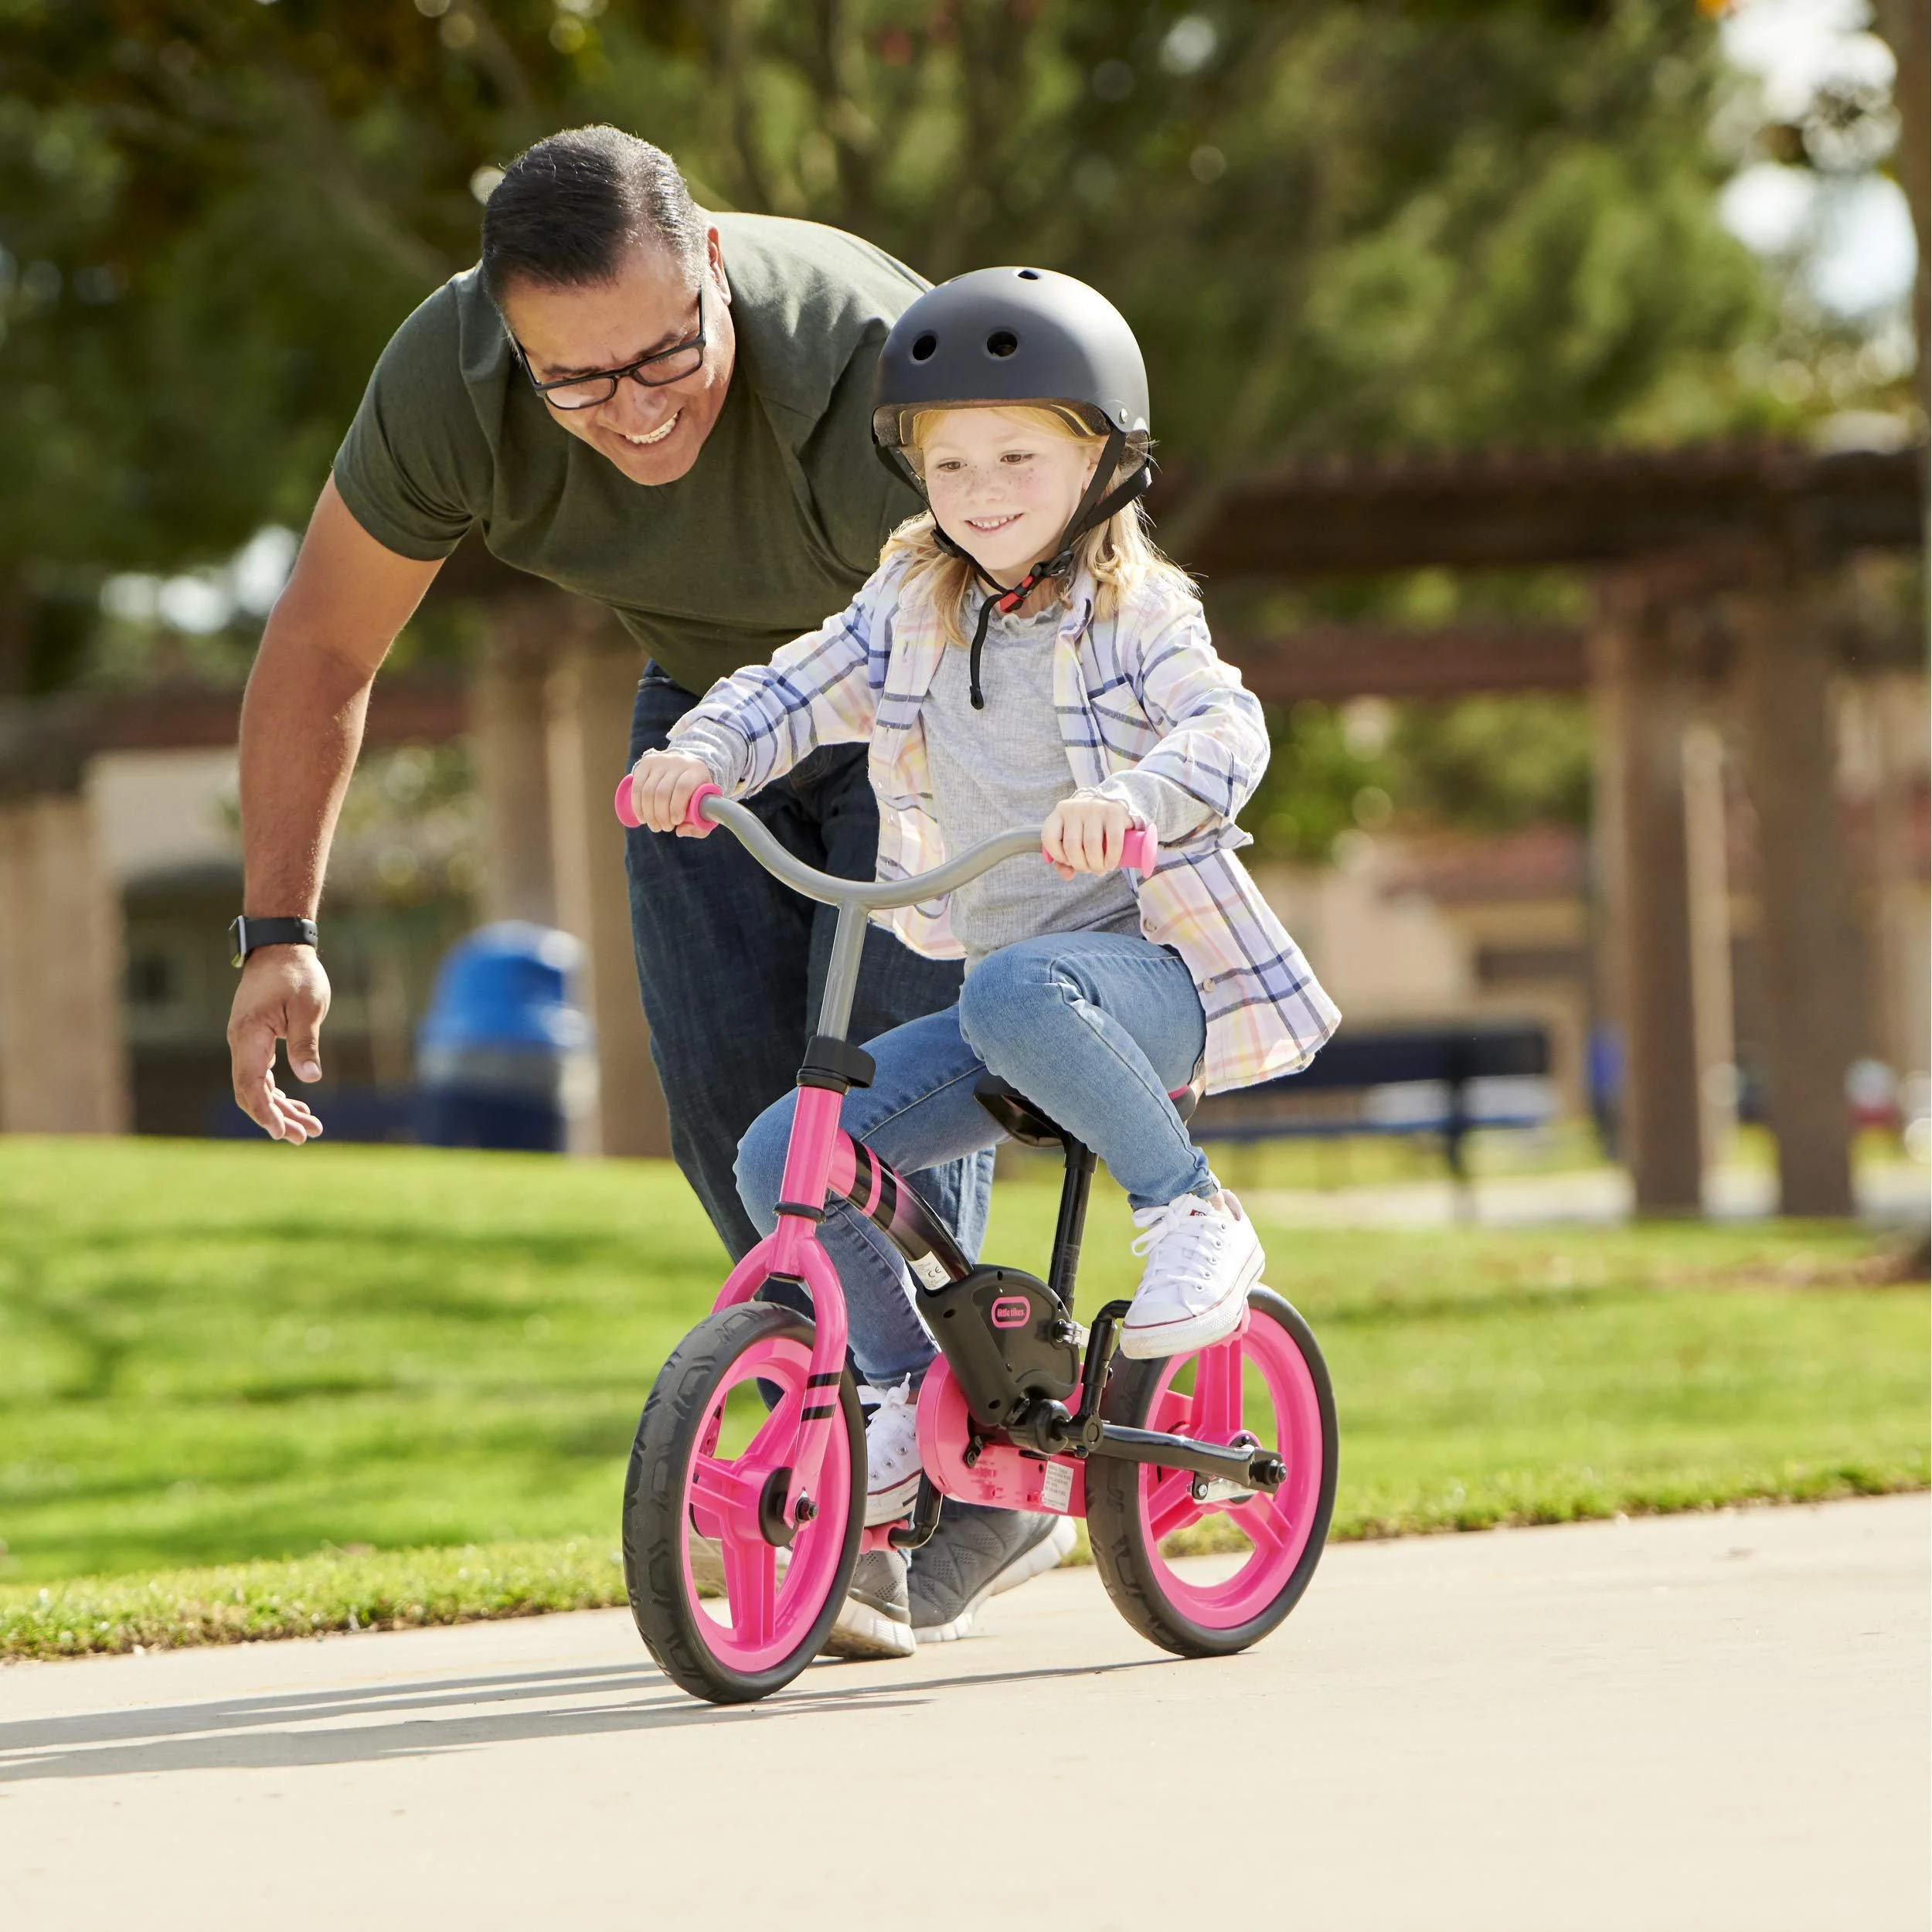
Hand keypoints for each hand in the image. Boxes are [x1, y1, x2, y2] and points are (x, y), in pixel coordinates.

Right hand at [226, 945, 329, 1142]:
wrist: (279, 949)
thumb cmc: (297, 975)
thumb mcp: (308, 1007)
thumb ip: (306, 1043)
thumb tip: (311, 1078)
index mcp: (249, 1036)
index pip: (250, 1084)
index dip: (264, 1111)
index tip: (282, 1132)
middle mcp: (241, 1042)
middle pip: (251, 1091)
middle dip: (276, 1117)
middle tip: (305, 1137)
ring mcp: (245, 1042)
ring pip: (257, 1085)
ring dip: (281, 1108)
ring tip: (310, 1128)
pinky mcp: (254, 1039)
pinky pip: (261, 1073)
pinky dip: (278, 1091)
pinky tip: (297, 1105)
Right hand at [626, 750, 716, 834]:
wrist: (688, 767)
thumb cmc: (698, 793)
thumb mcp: (706, 808)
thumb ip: (700, 826)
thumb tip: (679, 830)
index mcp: (696, 771)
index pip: (682, 788)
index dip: (676, 808)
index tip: (676, 822)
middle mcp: (678, 762)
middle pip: (662, 792)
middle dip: (661, 816)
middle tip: (665, 828)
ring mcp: (660, 761)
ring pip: (648, 791)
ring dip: (649, 814)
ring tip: (655, 826)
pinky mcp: (646, 763)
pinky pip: (637, 787)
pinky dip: (637, 806)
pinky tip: (642, 818)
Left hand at [1042, 796, 1133, 877]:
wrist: (1113, 806)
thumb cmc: (1089, 828)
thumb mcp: (1073, 839)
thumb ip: (1065, 860)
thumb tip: (1068, 875)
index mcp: (1059, 813)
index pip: (1049, 837)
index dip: (1058, 856)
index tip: (1070, 862)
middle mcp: (1074, 808)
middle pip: (1072, 845)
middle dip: (1081, 865)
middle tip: (1090, 869)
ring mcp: (1095, 808)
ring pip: (1091, 844)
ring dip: (1096, 864)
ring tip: (1101, 869)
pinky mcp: (1114, 812)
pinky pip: (1113, 841)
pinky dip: (1111, 858)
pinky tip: (1111, 864)